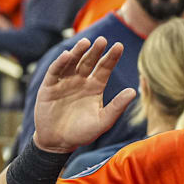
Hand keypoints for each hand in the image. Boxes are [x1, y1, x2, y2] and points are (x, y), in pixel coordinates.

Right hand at [33, 37, 135, 153]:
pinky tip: (67, 55)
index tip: (119, 46)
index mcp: (95, 87)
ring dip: (78, 52)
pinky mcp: (49, 87)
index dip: (111, 57)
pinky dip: (60, 63)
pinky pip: (55, 72)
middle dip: (96, 51)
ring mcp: (65, 82)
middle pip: (89, 62)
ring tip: (86, 42)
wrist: (58, 143)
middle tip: (103, 40)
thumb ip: (117, 107)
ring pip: (72, 63)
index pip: (104, 68)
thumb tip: (133, 92)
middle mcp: (81, 81)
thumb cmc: (82, 133)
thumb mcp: (103, 121)